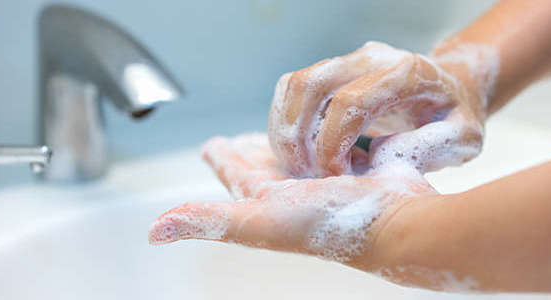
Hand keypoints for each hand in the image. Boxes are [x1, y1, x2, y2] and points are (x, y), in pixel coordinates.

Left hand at [149, 134, 435, 269]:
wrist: (396, 224)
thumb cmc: (330, 225)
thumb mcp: (259, 219)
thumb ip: (208, 220)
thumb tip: (154, 232)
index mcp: (266, 198)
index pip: (235, 172)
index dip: (221, 157)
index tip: (209, 143)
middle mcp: (294, 191)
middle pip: (265, 162)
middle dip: (250, 148)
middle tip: (239, 136)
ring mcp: (325, 180)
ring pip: (299, 152)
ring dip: (288, 140)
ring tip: (282, 129)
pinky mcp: (355, 167)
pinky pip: (333, 145)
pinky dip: (327, 135)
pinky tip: (328, 130)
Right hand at [268, 41, 497, 176]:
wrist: (450, 88)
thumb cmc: (456, 116)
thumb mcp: (464, 138)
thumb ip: (432, 147)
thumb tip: (381, 157)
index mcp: (406, 72)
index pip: (350, 102)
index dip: (333, 145)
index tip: (337, 178)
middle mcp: (371, 58)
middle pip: (311, 85)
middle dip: (298, 137)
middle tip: (307, 175)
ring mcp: (348, 61)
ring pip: (294, 85)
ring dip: (285, 129)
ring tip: (297, 166)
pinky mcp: (332, 71)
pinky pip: (292, 89)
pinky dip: (284, 122)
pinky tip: (298, 151)